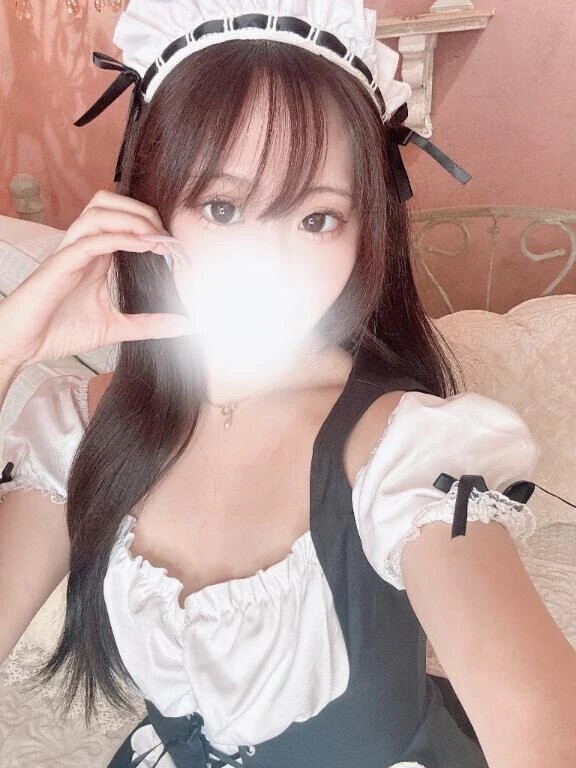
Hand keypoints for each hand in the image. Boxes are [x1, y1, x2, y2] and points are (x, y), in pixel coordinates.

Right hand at [0, 190, 193, 372]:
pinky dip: (120, 236)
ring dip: (133, 218)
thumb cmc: (60, 332)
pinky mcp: (60, 264)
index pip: (123, 220)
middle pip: (110, 202)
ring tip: (159, 237)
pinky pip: (91, 239)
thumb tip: (186, 326)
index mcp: (96, 255)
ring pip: (99, 211)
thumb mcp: (116, 328)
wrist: (23, 346)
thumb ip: (149, 325)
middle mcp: (83, 246)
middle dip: (143, 211)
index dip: (152, 224)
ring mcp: (70, 252)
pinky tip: (143, 244)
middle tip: (169, 236)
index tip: (178, 245)